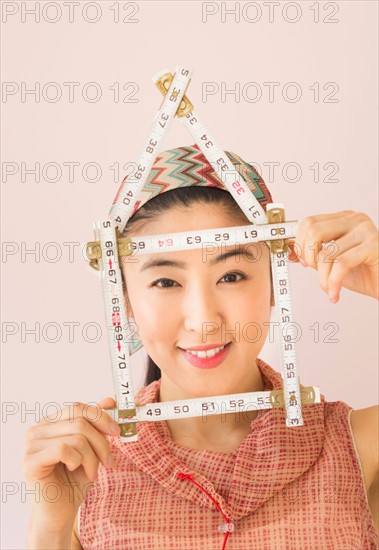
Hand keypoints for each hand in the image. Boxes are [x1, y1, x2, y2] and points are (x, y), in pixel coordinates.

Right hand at [23, 397, 118, 533]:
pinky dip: (77, 461)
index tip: (117, 431)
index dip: (101, 417)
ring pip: (76, 437)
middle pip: (80, 422)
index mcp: (51, 422)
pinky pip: (63, 450)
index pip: (78, 408)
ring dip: (92, 458)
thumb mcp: (91, 447)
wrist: (61, 512)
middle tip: (108, 460)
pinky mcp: (30, 462)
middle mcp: (37, 429)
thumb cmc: (74, 479)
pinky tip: (75, 470)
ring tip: (91, 472)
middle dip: (101, 442)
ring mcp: (31, 445)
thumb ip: (97, 423)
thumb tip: (110, 400)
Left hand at [288, 210, 378, 302]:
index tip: (301, 261)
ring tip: (329, 289)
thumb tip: (290, 249)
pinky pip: (341, 264)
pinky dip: (333, 283)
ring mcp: (365, 231)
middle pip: (314, 231)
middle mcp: (354, 220)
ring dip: (323, 278)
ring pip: (326, 253)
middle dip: (307, 257)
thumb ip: (314, 253)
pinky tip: (335, 294)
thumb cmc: (364, 273)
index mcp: (343, 219)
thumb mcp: (332, 261)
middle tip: (314, 272)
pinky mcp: (373, 246)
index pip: (309, 222)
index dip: (300, 243)